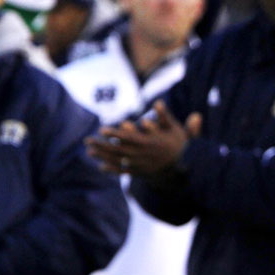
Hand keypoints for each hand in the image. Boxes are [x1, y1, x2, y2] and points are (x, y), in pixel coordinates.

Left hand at [86, 100, 201, 176]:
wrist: (187, 168)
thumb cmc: (181, 146)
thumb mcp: (176, 129)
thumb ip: (166, 116)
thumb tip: (158, 102)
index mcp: (150, 143)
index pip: (129, 138)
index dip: (115, 134)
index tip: (102, 129)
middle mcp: (143, 155)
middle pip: (118, 149)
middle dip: (102, 145)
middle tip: (87, 140)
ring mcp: (141, 165)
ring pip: (118, 160)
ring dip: (103, 156)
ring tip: (90, 151)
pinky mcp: (141, 173)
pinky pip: (124, 171)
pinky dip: (112, 169)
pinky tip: (101, 167)